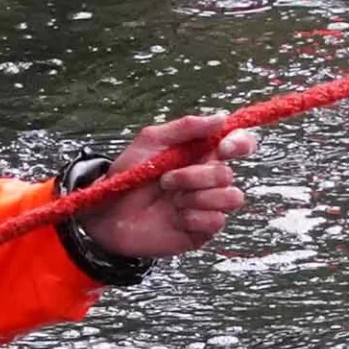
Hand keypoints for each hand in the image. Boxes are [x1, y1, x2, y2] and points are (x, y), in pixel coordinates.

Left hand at [74, 114, 255, 260]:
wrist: (107, 213)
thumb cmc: (127, 175)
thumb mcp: (150, 141)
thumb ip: (185, 127)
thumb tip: (221, 117)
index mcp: (201, 155)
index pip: (238, 145)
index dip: (240, 143)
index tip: (223, 147)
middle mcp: (208, 180)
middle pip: (228, 174)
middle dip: (196, 176)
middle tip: (166, 180)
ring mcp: (207, 206)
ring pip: (231, 198)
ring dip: (198, 196)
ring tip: (172, 200)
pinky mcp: (202, 231)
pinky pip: (216, 222)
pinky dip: (195, 217)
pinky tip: (176, 217)